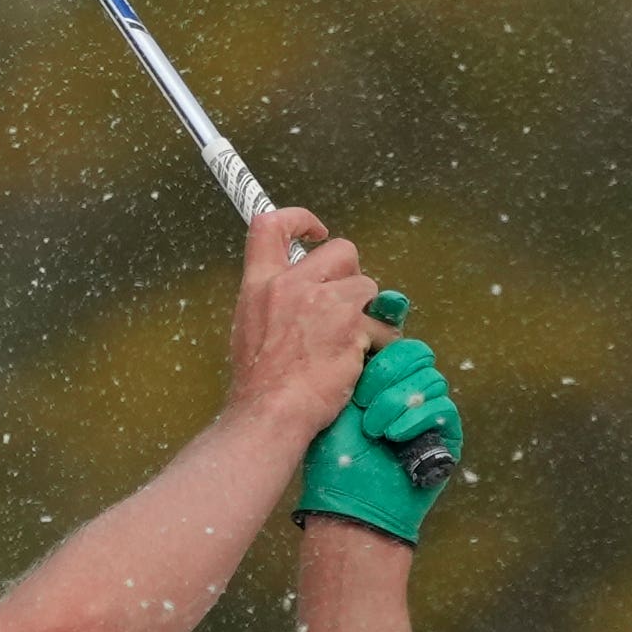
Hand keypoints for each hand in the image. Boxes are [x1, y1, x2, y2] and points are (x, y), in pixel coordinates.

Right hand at [226, 209, 384, 438]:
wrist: (270, 412)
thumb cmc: (258, 382)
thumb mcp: (248, 327)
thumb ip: (273, 301)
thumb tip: (297, 295)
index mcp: (261, 283)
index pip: (271, 225)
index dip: (300, 219)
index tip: (317, 231)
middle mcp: (292, 285)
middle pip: (340, 250)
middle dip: (353, 272)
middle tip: (348, 300)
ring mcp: (325, 304)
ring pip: (367, 286)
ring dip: (368, 311)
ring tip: (357, 339)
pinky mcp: (353, 327)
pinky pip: (382, 325)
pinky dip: (380, 341)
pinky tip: (367, 359)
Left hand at [297, 323, 460, 541]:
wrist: (350, 505)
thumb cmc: (333, 457)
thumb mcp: (334, 402)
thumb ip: (348, 362)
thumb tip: (356, 317)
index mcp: (381, 378)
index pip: (395, 340)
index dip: (386, 336)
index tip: (367, 345)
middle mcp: (407, 391)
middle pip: (416, 353)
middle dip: (388, 370)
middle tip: (363, 397)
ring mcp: (428, 412)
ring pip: (430, 379)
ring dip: (397, 400)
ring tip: (372, 427)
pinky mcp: (447, 436)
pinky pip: (443, 408)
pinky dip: (416, 417)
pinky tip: (393, 435)